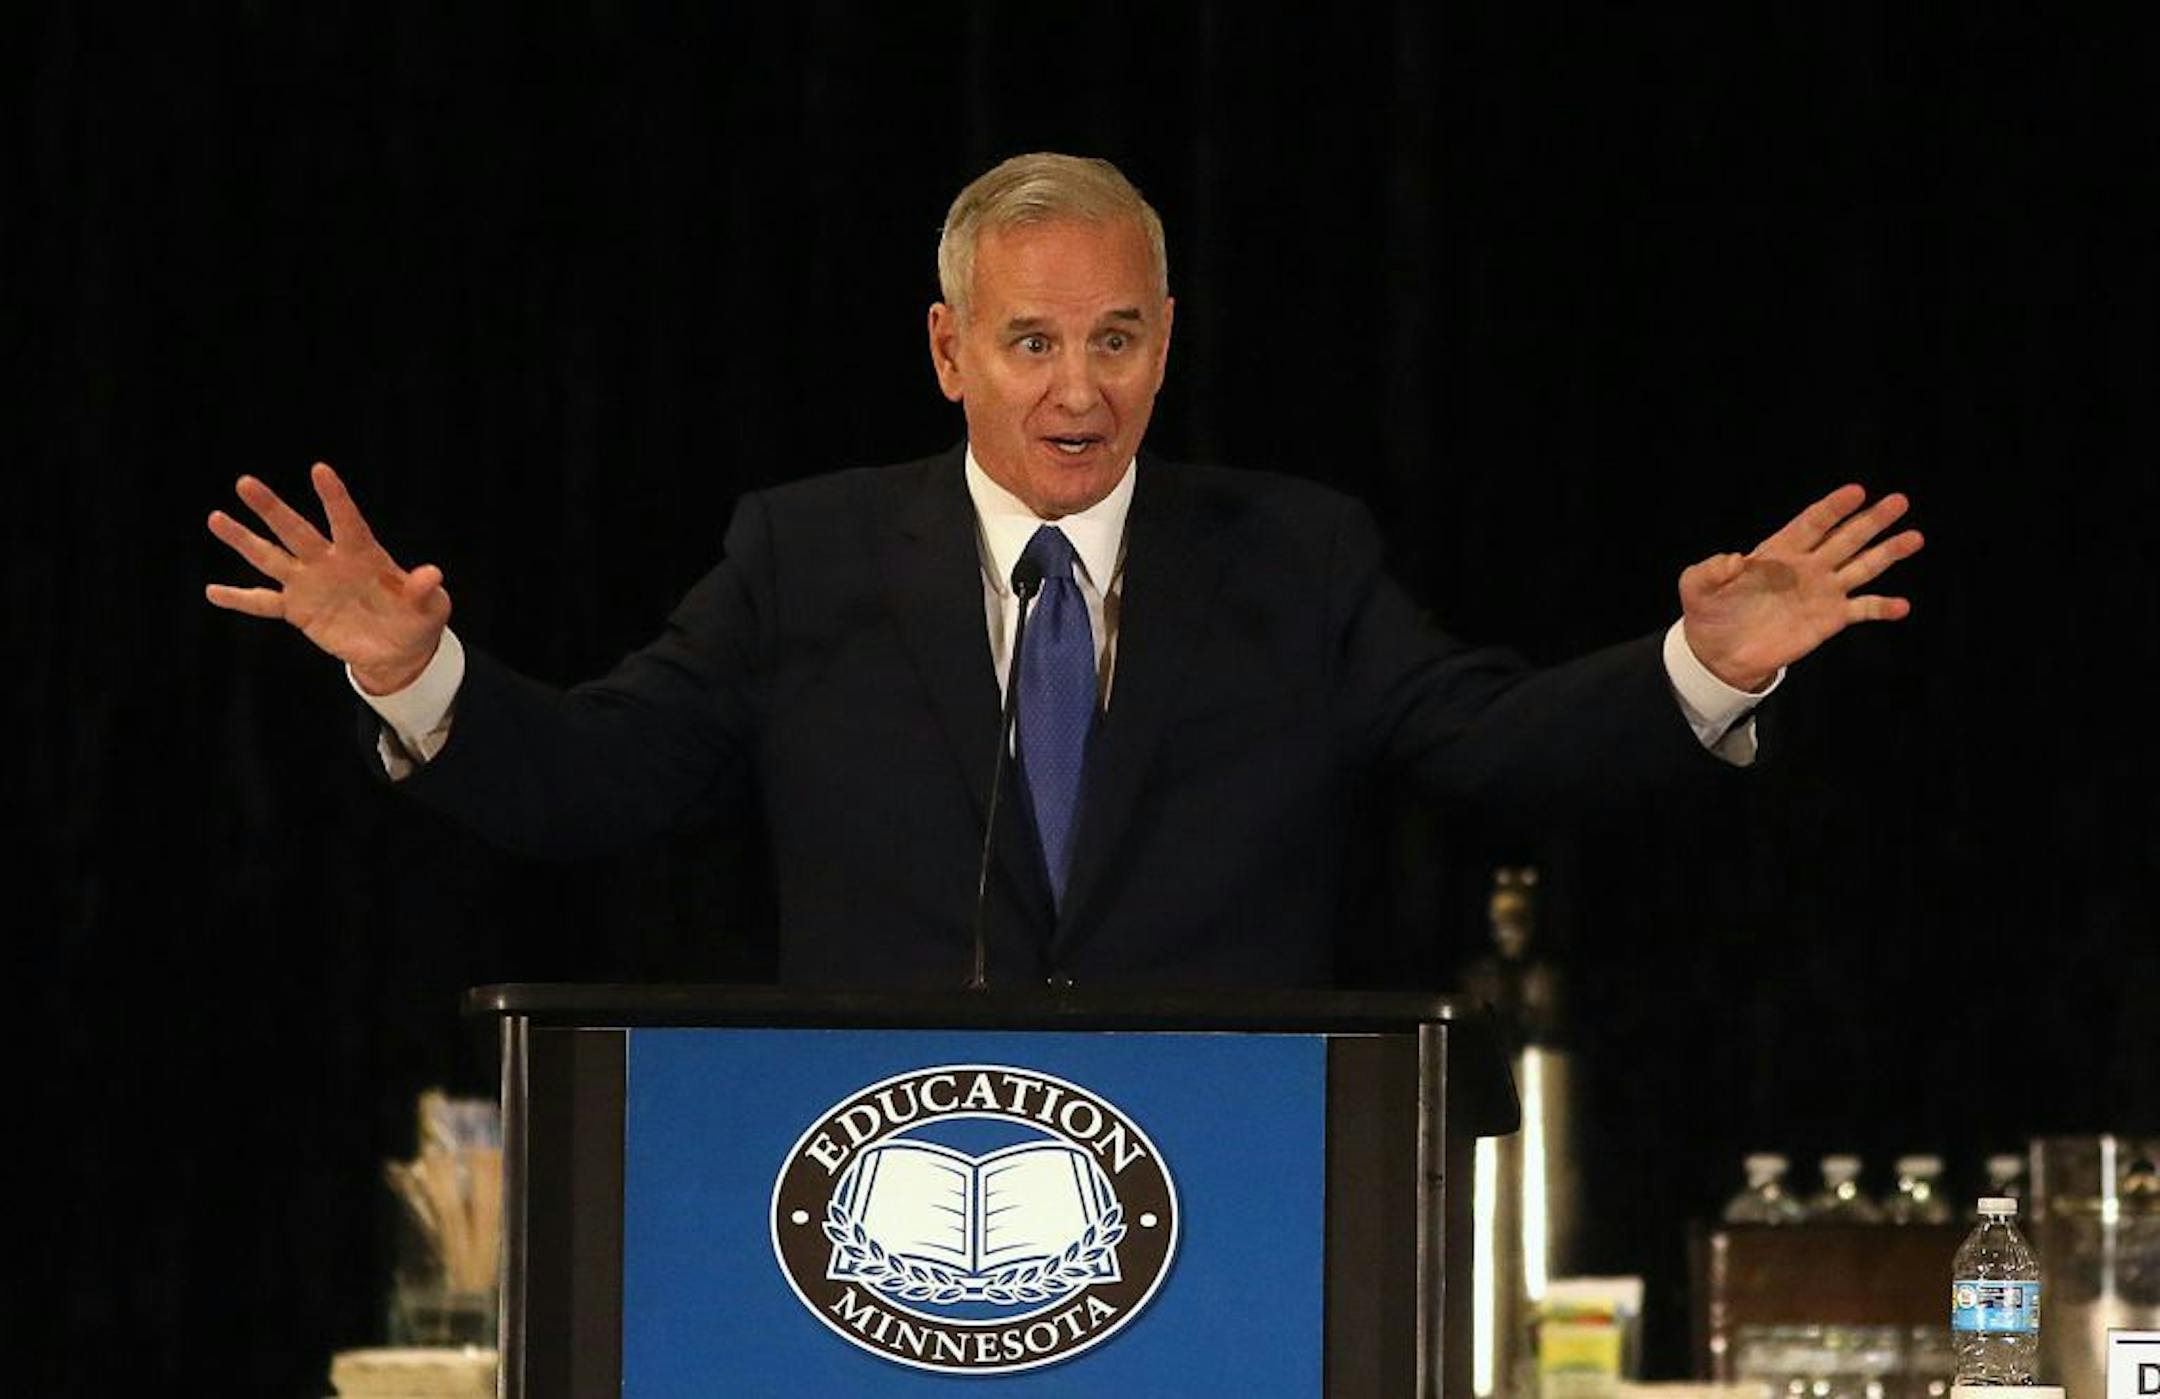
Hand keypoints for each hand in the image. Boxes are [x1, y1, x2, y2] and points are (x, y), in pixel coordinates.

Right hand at [206, 462, 450, 693]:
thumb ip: (425, 591)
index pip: (346, 521)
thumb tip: (432, 573)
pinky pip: (262, 603)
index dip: (334, 498)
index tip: (320, 470)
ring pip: (270, 557)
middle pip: (296, 531)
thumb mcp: (430, 608)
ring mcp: (309, 583)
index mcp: (363, 554)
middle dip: (272, 509)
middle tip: (245, 482)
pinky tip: (212, 591)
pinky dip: (239, 598)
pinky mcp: (297, 609)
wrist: (397, 650)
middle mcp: (329, 561)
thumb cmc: (416, 620)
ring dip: (243, 540)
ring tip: (216, 518)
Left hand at [1679, 483, 1922, 691]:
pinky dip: (1881, 607)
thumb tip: (1735, 559)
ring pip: (1863, 566)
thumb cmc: (1709, 613)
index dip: (1833, 507)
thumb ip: (1710, 569)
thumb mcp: (1696, 587)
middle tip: (1899, 501)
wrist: (1719, 653)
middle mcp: (1808, 565)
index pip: (1812, 522)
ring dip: (1889, 552)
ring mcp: (1823, 591)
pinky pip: (1862, 609)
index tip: (1856, 491)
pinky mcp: (1830, 619)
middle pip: (1846, 537)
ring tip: (1915, 538)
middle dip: (1872, 520)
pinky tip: (1901, 606)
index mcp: (1779, 550)